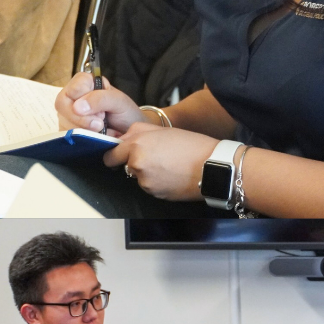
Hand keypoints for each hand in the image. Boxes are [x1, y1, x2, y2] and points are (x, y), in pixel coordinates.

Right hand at [57, 72, 143, 135]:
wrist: (129, 133)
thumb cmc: (125, 113)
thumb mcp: (118, 101)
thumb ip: (100, 99)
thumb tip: (77, 107)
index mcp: (85, 82)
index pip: (73, 87)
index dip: (85, 100)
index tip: (101, 111)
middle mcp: (72, 96)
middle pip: (62, 104)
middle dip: (82, 119)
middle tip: (100, 124)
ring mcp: (68, 114)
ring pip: (63, 122)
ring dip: (83, 130)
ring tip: (99, 129)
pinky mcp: (67, 130)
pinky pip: (65, 136)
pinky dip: (79, 139)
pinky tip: (92, 137)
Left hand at [100, 122, 218, 201]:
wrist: (211, 166)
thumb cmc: (192, 146)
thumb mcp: (163, 130)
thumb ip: (139, 133)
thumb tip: (123, 139)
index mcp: (137, 144)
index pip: (111, 155)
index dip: (115, 155)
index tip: (118, 156)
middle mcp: (137, 163)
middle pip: (126, 166)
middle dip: (135, 162)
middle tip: (156, 157)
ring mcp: (145, 181)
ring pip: (139, 177)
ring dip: (148, 173)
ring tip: (169, 166)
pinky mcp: (154, 193)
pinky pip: (150, 187)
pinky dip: (157, 183)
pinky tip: (172, 175)